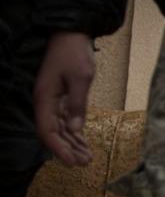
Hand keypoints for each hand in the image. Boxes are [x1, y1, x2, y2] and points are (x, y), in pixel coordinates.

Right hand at [33, 32, 94, 165]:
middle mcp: (45, 102)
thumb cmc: (75, 53)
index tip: (73, 162)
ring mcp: (52, 100)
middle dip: (68, 150)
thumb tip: (75, 129)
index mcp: (45, 99)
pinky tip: (83, 142)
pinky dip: (74, 132)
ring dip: (72, 143)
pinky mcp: (60, 97)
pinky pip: (64, 120)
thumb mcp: (81, 78)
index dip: (59, 149)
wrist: (71, 33)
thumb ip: (78, 104)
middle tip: (85, 163)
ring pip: (60, 128)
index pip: (48, 131)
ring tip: (88, 157)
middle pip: (53, 133)